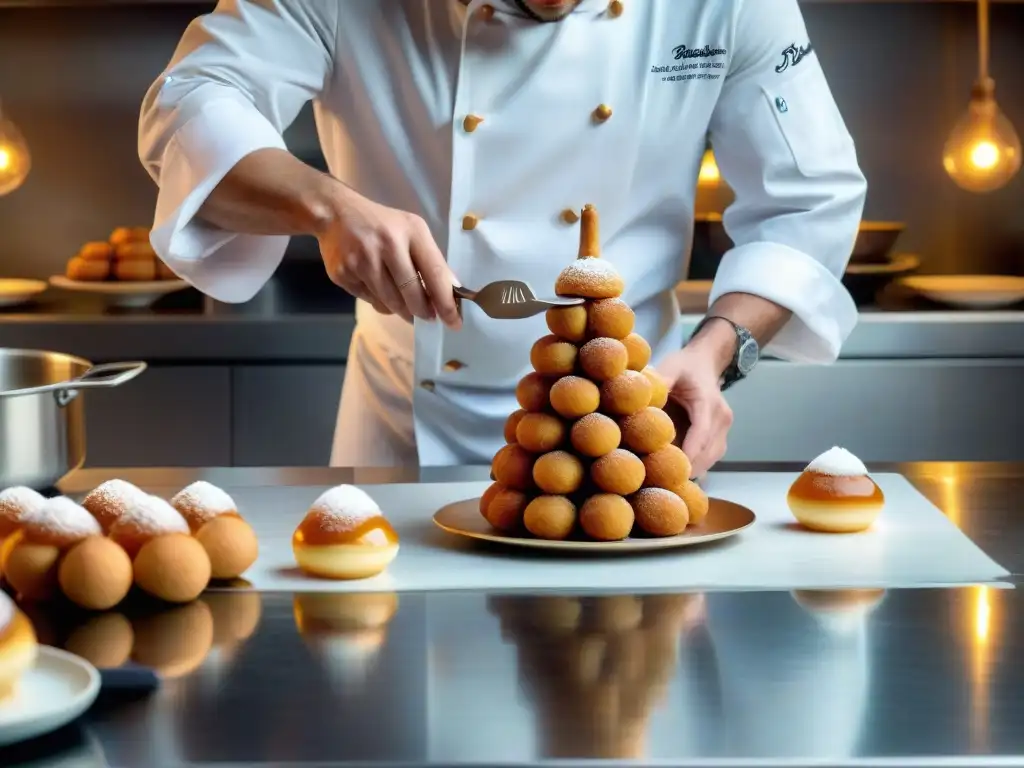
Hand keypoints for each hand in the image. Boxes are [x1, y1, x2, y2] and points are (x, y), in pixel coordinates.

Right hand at [316, 184, 461, 328]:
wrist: (335, 213)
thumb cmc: (382, 224)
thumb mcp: (412, 231)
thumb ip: (432, 260)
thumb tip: (452, 293)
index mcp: (410, 231)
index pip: (435, 273)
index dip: (446, 301)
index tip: (454, 322)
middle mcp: (387, 245)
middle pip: (412, 294)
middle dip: (423, 311)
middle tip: (428, 317)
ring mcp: (362, 261)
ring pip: (390, 303)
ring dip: (403, 310)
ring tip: (405, 305)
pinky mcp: (343, 275)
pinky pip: (370, 301)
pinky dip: (380, 302)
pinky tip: (379, 288)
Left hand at [656, 343, 733, 477]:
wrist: (706, 362)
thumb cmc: (686, 366)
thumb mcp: (671, 367)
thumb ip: (660, 380)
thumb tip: (643, 395)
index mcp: (708, 402)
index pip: (701, 433)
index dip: (688, 452)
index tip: (672, 469)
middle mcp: (722, 417)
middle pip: (708, 451)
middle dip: (688, 466)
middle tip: (662, 481)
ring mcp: (725, 427)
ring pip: (712, 457)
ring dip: (694, 468)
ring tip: (668, 480)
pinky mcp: (722, 434)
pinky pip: (712, 456)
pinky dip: (698, 464)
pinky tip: (678, 470)